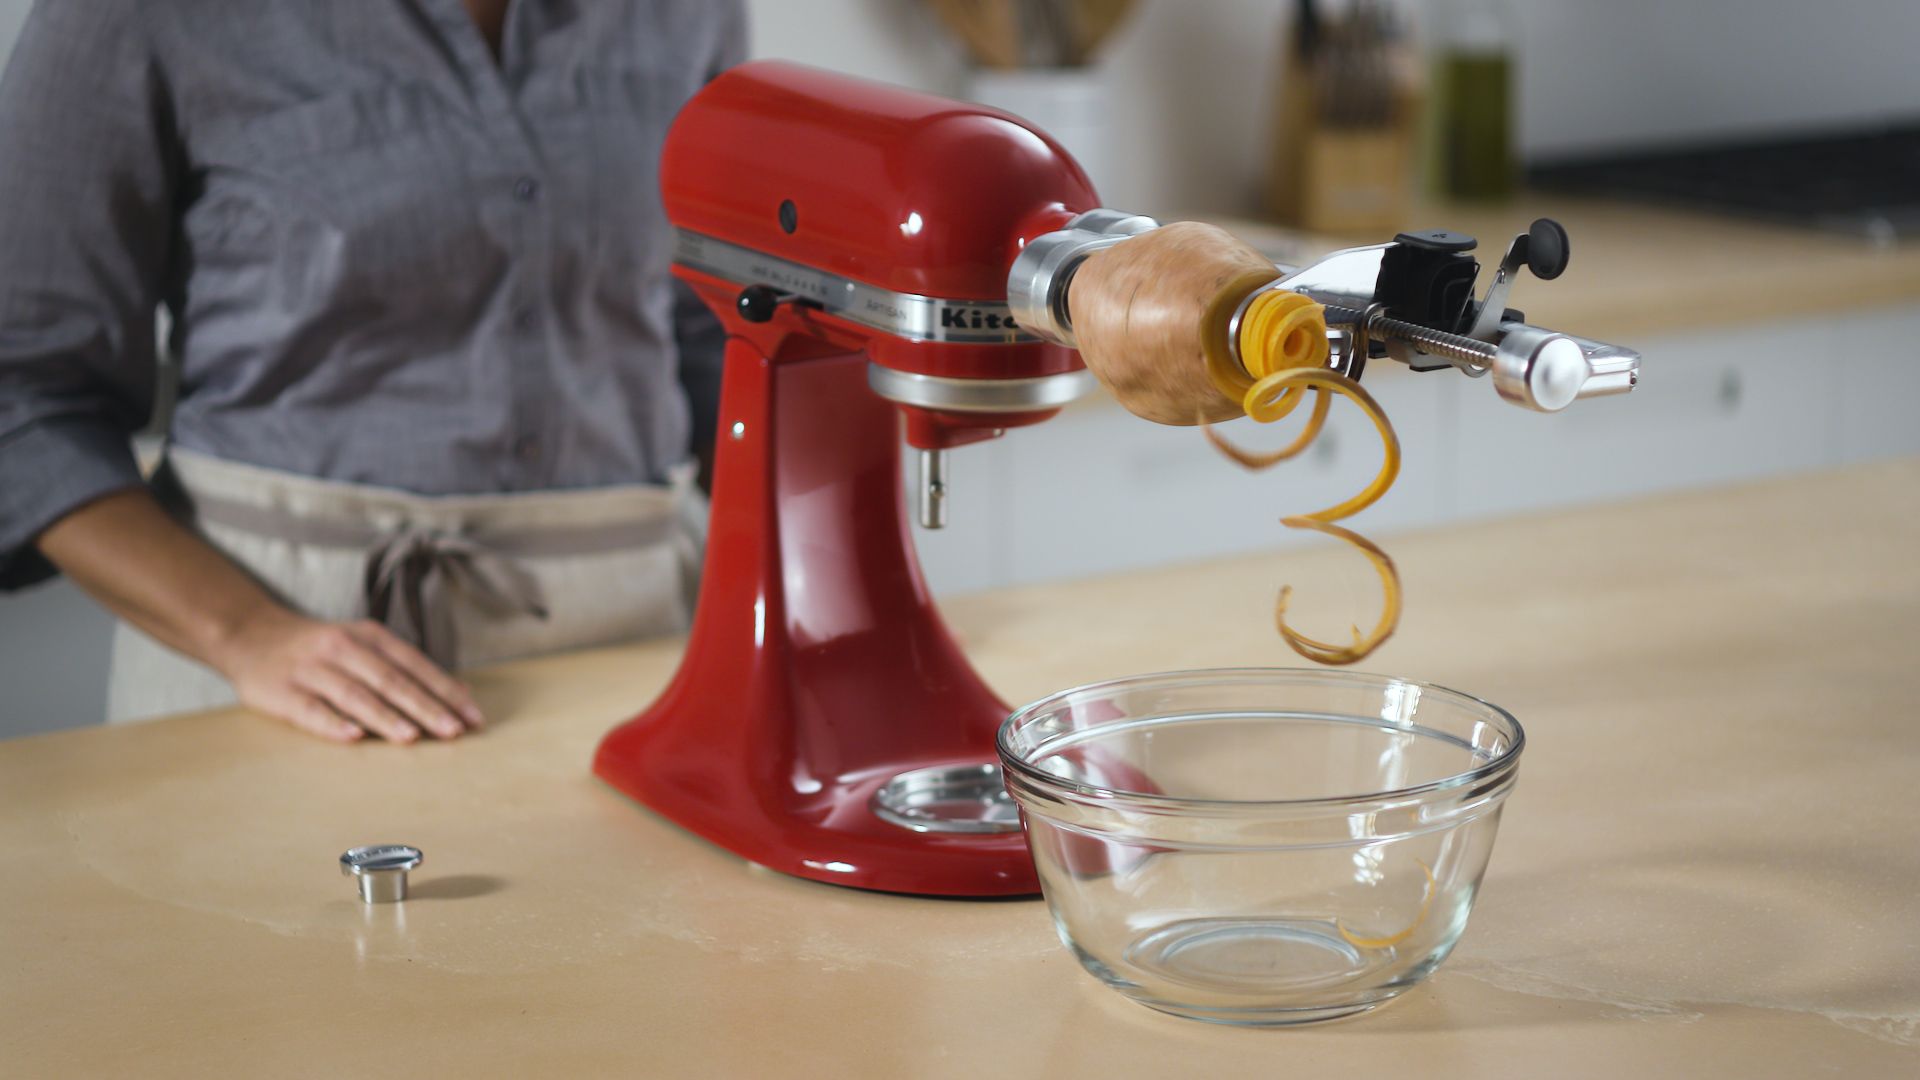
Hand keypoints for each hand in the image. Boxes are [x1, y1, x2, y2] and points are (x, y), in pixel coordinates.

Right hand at [213, 608, 484, 742]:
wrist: (251, 635)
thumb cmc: (322, 649)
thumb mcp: (365, 645)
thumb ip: (407, 667)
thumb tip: (461, 694)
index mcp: (369, 636)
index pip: (414, 664)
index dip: (444, 690)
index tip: (472, 716)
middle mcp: (342, 649)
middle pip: (390, 680)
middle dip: (424, 706)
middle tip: (453, 731)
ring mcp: (311, 669)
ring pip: (354, 694)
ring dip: (385, 716)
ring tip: (412, 736)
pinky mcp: (282, 691)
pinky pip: (310, 709)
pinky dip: (333, 723)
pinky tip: (354, 737)